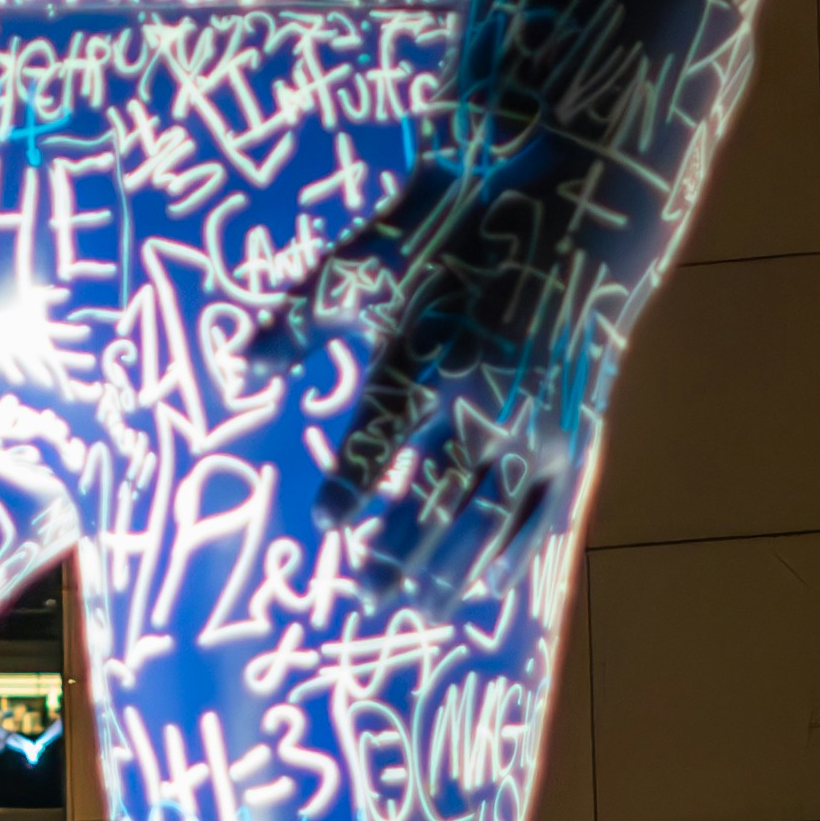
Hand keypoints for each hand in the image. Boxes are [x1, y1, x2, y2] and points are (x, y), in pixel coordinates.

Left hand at [264, 198, 599, 600]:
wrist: (581, 212)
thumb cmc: (461, 236)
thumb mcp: (374, 263)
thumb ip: (303, 318)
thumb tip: (238, 362)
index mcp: (429, 353)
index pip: (380, 434)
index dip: (354, 481)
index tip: (328, 522)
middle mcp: (485, 396)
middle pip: (436, 492)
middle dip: (400, 549)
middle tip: (367, 595)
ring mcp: (538, 422)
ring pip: (489, 514)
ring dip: (453, 566)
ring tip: (417, 608)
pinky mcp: (576, 433)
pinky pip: (543, 510)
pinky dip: (512, 552)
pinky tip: (485, 586)